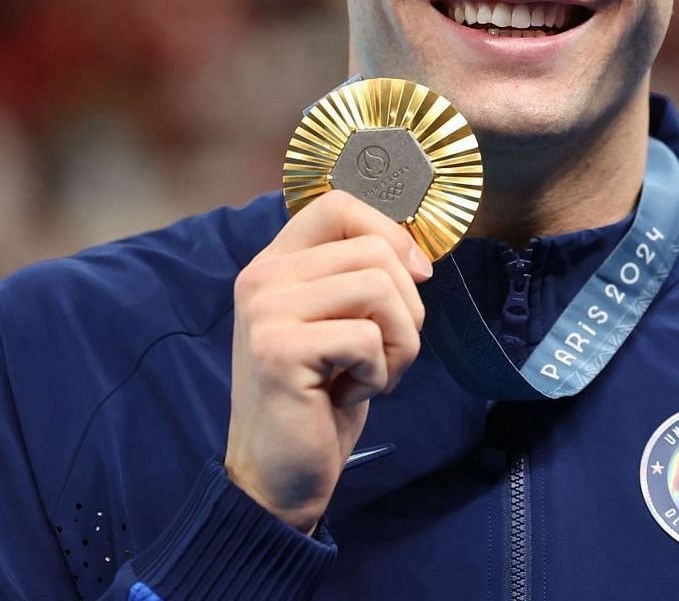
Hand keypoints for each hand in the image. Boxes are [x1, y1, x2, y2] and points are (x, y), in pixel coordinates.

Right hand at [225, 189, 431, 533]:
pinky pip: (368, 339)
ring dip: (399, 344)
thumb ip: (356, 281)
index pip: (337, 203)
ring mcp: (266, 312)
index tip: (415, 276)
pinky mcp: (279, 350)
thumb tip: (416, 256)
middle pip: (374, 251)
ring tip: (368, 375)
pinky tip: (347, 395)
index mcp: (274, 264)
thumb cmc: (316, 401)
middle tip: (383, 355)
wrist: (278, 475)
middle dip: (407, 309)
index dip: (390, 232)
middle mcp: (262, 278)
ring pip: (380, 290)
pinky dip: (379, 375)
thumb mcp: (336, 326)